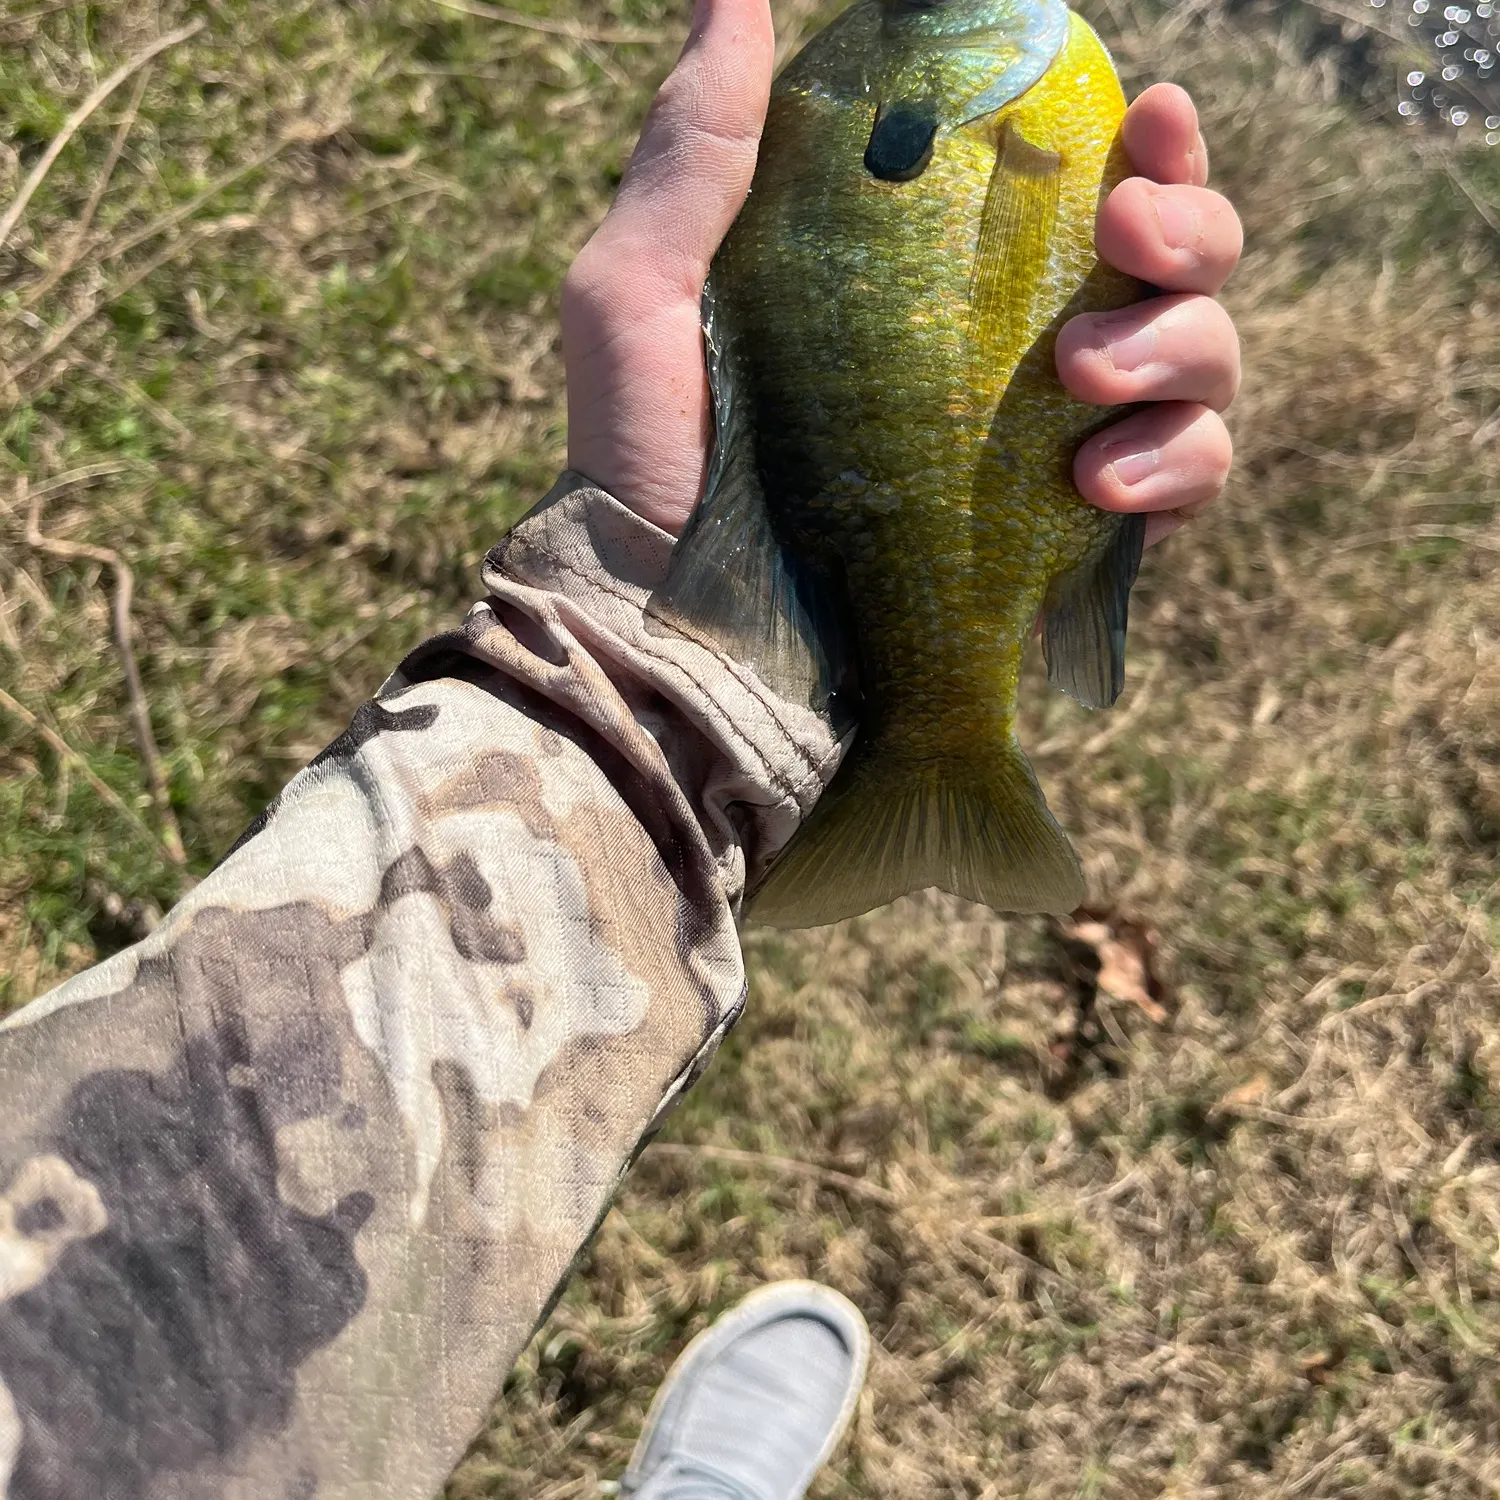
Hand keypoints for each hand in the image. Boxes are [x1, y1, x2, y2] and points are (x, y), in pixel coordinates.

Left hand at [560, 2, 1241, 545]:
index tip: (1149, 116)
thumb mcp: (641, 295)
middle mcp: (1009, 355)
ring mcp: (1047, 453)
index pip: (1078, 185)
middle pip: (1175, 259)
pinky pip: (1190, 481)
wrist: (673, 638)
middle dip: (1189, 229)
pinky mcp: (1065, 549)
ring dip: (1181, 345)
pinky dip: (1179, 467)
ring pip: (1205, 358)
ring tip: (1080, 378)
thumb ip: (698, 151)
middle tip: (1124, 242)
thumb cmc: (646, 467)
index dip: (1146, 142)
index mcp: (935, 280)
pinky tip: (1100, 483)